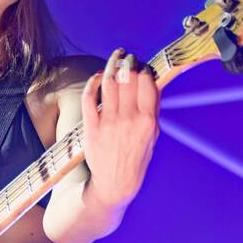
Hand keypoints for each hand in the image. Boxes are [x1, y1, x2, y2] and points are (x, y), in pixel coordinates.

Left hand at [81, 48, 159, 208]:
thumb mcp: (153, 136)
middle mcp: (129, 120)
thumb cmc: (136, 159)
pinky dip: (93, 82)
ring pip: (109, 83)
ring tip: (116, 58)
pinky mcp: (92, 128)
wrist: (115, 185)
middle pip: (128, 78)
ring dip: (112, 65)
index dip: (144, 68)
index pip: (147, 82)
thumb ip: (153, 109)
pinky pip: (90, 98)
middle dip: (129, 62)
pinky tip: (98, 77)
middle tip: (128, 58)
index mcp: (147, 121)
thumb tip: (153, 82)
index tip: (143, 65)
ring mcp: (109, 123)